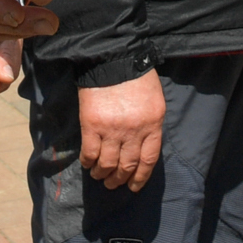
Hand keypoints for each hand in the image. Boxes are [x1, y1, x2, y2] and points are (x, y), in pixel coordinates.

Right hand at [79, 72, 164, 189]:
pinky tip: (88, 164)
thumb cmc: (137, 76)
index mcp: (153, 124)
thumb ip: (151, 124)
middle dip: (120, 180)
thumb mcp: (154, 100)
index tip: (134, 186)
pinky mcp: (92, 125)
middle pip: (127, 166)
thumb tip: (143, 145)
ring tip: (99, 176)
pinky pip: (90, 153)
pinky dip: (88, 162)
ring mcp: (112, 129)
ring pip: (107, 164)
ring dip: (103, 174)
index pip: (148, 160)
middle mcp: (134, 131)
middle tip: (113, 184)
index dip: (140, 177)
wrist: (113, 57)